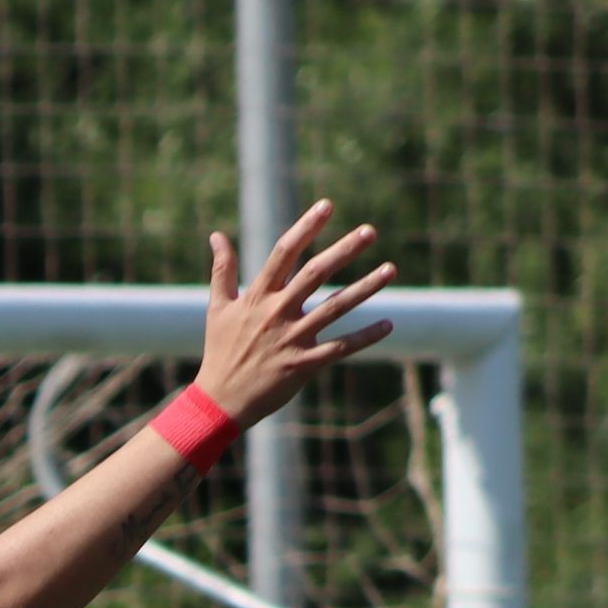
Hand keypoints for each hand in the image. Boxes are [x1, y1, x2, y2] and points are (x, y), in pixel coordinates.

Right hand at [191, 200, 395, 427]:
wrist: (219, 401)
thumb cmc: (220, 351)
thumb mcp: (217, 307)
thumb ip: (222, 270)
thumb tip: (216, 236)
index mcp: (257, 296)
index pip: (284, 253)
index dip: (306, 228)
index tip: (327, 206)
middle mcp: (276, 313)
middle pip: (314, 274)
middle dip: (343, 251)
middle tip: (370, 231)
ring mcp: (291, 339)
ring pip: (335, 308)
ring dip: (365, 287)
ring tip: (391, 269)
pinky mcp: (303, 364)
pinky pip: (340, 348)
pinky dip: (365, 338)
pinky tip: (388, 324)